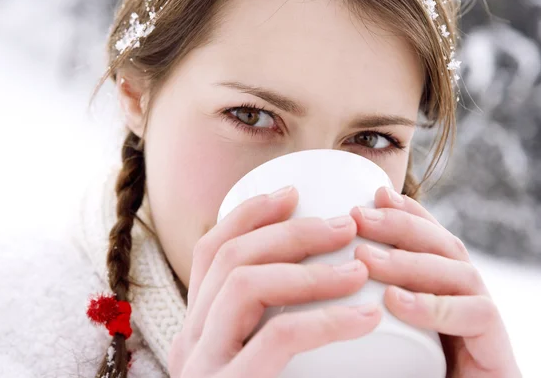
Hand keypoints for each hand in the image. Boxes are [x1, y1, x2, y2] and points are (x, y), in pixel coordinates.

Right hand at [168, 186, 381, 377]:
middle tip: (342, 224)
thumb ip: (270, 319)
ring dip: (307, 266)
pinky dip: (324, 318)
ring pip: (245, 286)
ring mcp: (202, 367)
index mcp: (196, 326)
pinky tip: (364, 314)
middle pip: (230, 259)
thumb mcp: (256, 355)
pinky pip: (277, 340)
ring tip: (359, 264)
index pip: (211, 251)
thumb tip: (326, 265)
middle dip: (288, 231)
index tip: (293, 193)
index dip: (249, 212)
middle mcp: (189, 341)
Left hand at [350, 187, 520, 377]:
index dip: (407, 214)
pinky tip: (394, 301)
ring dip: (411, 259)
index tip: (373, 193)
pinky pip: (474, 318)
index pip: (430, 243)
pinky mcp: (497, 357)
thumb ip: (362, 311)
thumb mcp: (380, 343)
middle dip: (403, 226)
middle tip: (359, 215)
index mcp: (442, 296)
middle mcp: (468, 305)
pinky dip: (433, 306)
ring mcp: (486, 329)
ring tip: (364, 255)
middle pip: (444, 249)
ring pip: (459, 274)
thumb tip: (325, 276)